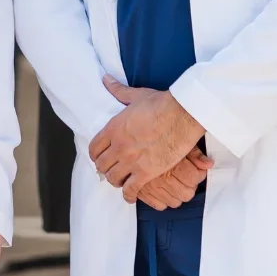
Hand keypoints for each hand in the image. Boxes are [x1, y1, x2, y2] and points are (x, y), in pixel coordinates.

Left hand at [89, 77, 204, 199]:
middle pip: (101, 165)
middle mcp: (118, 146)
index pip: (94, 147)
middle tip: (111, 170)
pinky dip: (129, 195)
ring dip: (115, 181)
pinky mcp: (147, 172)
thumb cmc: (162, 104)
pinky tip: (131, 196)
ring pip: (113, 178)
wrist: (183, 115)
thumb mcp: (136, 95)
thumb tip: (105, 79)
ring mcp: (131, 160)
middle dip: (104, 169)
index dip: (95, 154)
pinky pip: (131, 190)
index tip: (99, 157)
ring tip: (120, 181)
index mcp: (113, 128)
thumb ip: (118, 90)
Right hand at [132, 144, 213, 209]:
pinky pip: (158, 205)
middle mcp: (163, 178)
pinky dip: (162, 201)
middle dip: (190, 186)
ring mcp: (152, 187)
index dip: (199, 174)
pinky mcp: (140, 191)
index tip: (197, 170)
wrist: (130, 137)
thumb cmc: (154, 135)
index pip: (196, 178)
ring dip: (177, 195)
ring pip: (174, 202)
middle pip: (187, 193)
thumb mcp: (177, 139)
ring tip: (175, 183)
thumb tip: (208, 163)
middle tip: (187, 178)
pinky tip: (163, 191)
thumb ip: (194, 153)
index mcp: (174, 165)